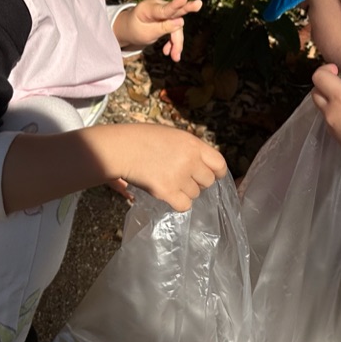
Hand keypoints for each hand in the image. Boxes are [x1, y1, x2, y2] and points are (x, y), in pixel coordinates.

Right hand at [110, 124, 226, 211]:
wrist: (121, 148)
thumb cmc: (142, 138)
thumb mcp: (172, 136)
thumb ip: (190, 149)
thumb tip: (202, 166)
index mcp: (193, 144)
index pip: (219, 164)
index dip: (216, 172)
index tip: (211, 175)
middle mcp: (190, 160)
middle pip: (208, 181)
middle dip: (197, 182)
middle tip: (182, 178)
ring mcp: (179, 177)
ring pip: (195, 194)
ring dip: (185, 192)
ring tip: (168, 182)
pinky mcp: (167, 191)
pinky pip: (184, 205)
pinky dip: (178, 203)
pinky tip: (167, 194)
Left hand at [115, 0, 202, 61]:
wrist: (129, 29)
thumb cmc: (134, 30)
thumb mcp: (146, 33)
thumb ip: (163, 28)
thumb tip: (181, 22)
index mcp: (148, 8)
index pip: (164, 9)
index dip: (175, 4)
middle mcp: (158, 5)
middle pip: (175, 11)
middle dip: (187, 8)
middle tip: (198, 4)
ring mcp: (163, 10)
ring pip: (176, 26)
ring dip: (176, 42)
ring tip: (175, 57)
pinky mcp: (167, 16)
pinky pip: (174, 28)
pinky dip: (173, 41)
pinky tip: (168, 52)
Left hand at [310, 64, 340, 169]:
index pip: (318, 77)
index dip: (325, 69)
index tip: (337, 70)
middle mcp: (331, 114)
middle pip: (316, 94)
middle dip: (326, 85)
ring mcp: (333, 130)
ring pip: (324, 109)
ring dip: (333, 101)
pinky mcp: (338, 141)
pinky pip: (331, 122)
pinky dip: (338, 115)